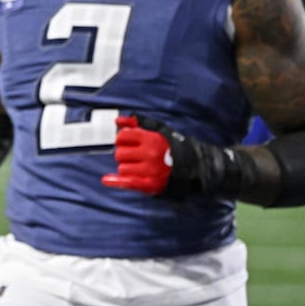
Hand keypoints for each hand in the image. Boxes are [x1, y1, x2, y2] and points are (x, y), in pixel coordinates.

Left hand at [101, 114, 251, 198]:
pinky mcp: (151, 184)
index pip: (122, 137)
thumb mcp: (161, 131)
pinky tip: (107, 180)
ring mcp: (150, 170)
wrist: (198, 168)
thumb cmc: (177, 147)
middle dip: (124, 154)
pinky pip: (128, 182)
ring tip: (140, 167)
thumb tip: (117, 121)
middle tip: (135, 156)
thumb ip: (138, 124)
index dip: (123, 139)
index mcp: (151, 139)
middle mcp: (149, 154)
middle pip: (120, 153)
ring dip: (127, 167)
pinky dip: (116, 182)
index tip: (128, 142)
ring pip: (122, 168)